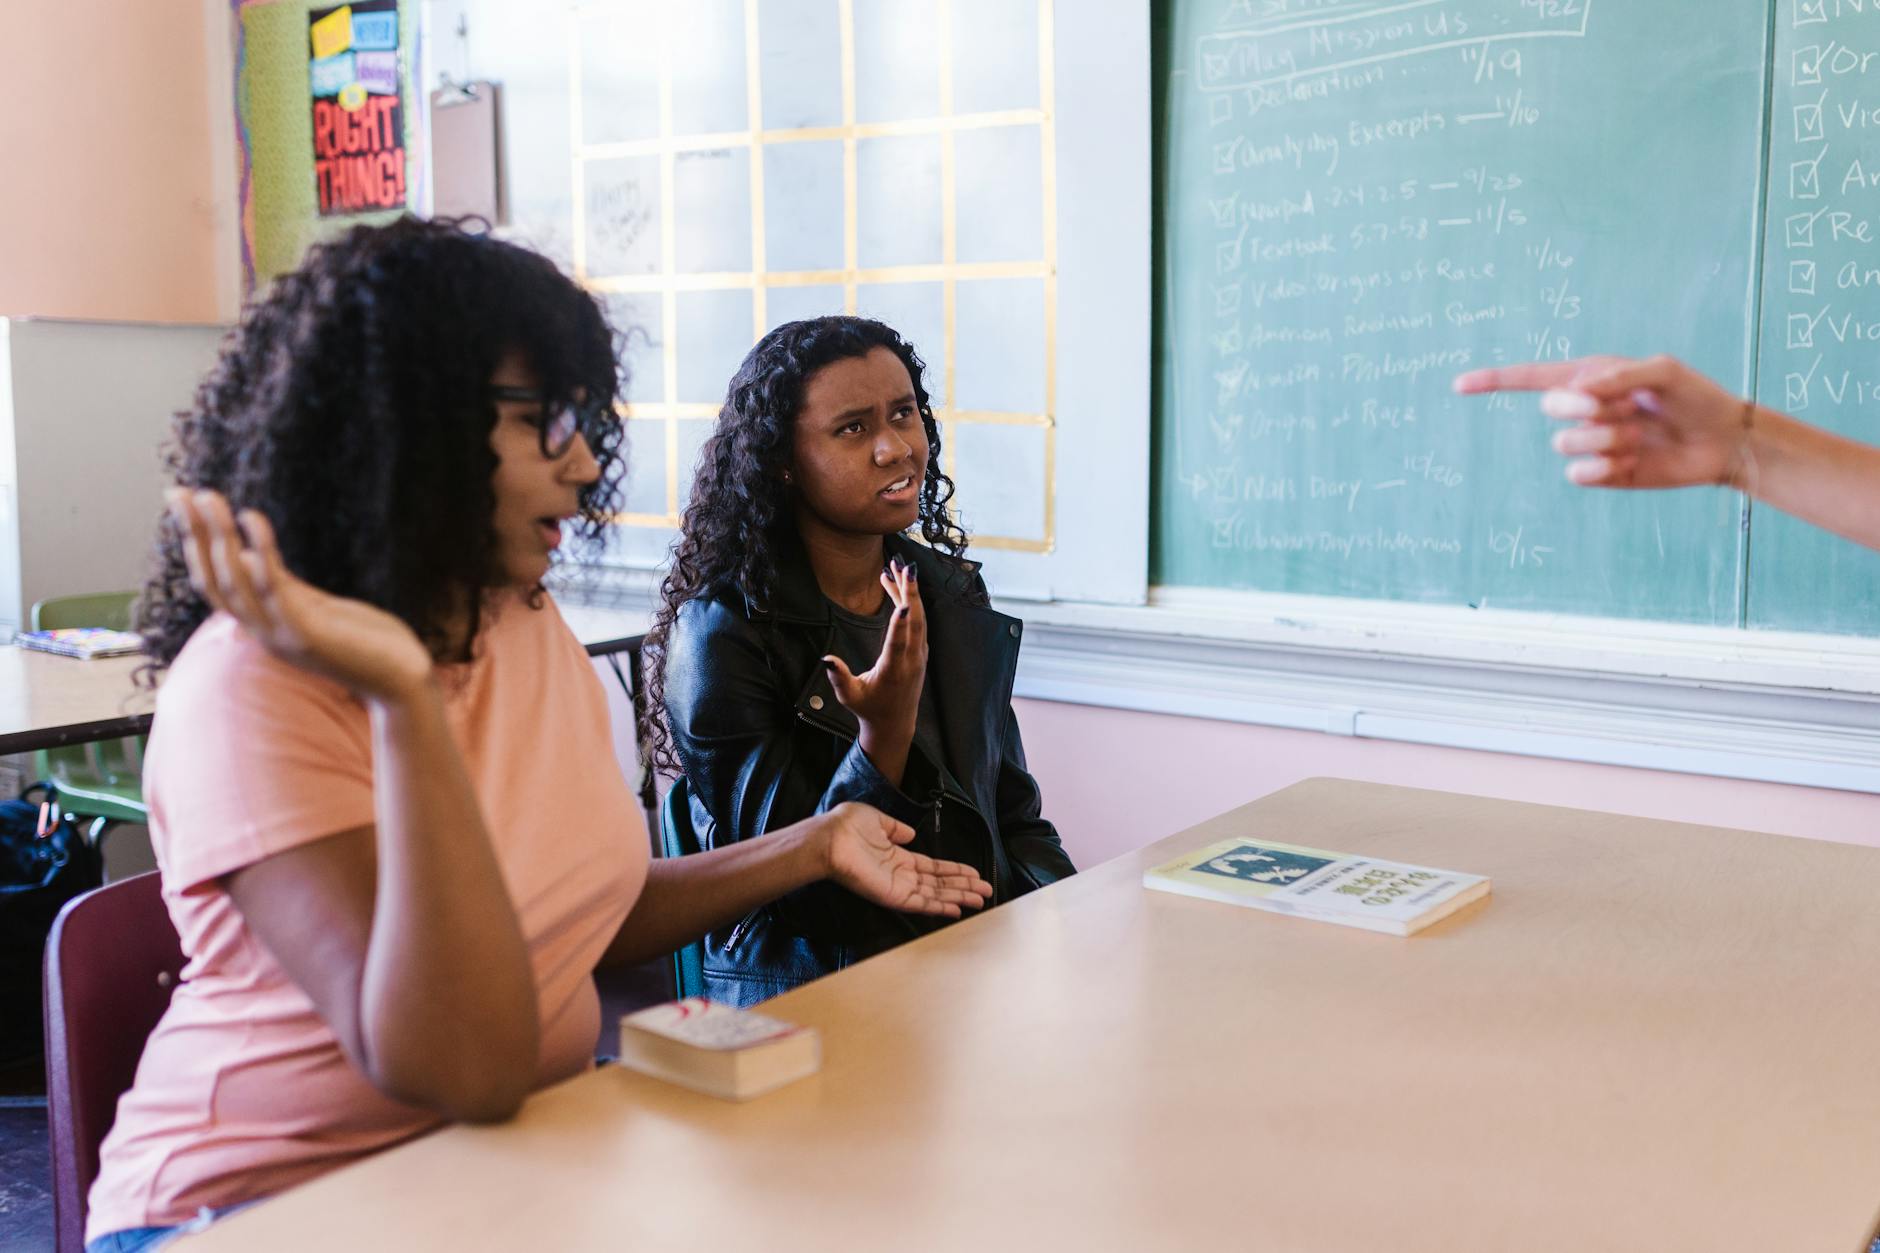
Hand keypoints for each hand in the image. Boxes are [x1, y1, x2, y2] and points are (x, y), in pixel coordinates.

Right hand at [168, 488, 434, 702]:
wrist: (403, 683)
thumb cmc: (367, 644)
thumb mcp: (316, 608)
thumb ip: (283, 587)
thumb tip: (246, 556)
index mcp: (264, 627)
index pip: (215, 585)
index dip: (196, 546)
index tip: (184, 505)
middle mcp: (264, 633)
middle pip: (214, 581)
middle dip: (195, 536)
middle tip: (179, 492)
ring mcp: (281, 635)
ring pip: (235, 582)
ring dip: (217, 537)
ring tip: (207, 496)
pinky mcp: (306, 634)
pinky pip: (274, 587)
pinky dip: (261, 551)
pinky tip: (252, 518)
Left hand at [819, 802, 992, 917]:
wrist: (829, 838)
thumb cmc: (847, 827)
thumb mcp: (877, 820)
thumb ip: (896, 828)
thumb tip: (911, 832)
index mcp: (898, 857)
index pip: (933, 867)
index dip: (954, 871)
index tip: (974, 873)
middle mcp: (901, 875)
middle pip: (940, 883)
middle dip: (964, 886)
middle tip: (986, 890)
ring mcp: (898, 887)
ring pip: (936, 894)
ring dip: (959, 897)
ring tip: (981, 900)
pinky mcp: (893, 896)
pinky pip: (921, 903)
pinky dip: (940, 907)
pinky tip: (958, 909)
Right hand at [822, 558, 925, 743]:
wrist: (894, 723)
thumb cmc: (869, 709)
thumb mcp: (849, 696)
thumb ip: (839, 677)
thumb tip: (826, 659)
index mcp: (894, 672)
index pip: (898, 645)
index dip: (900, 625)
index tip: (902, 604)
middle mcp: (911, 661)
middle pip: (915, 622)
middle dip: (910, 592)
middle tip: (903, 566)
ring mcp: (919, 655)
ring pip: (919, 618)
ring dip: (909, 591)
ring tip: (896, 567)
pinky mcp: (920, 651)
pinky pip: (917, 622)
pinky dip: (909, 603)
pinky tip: (897, 587)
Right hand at [1454, 355, 1749, 488]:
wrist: (1722, 441)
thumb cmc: (1695, 398)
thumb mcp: (1661, 372)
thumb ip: (1617, 376)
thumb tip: (1577, 390)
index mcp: (1590, 378)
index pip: (1532, 378)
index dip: (1494, 381)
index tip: (1459, 385)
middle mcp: (1583, 410)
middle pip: (1551, 408)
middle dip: (1585, 407)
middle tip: (1628, 406)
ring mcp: (1590, 443)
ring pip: (1567, 444)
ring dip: (1608, 438)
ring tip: (1641, 435)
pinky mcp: (1601, 474)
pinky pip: (1580, 474)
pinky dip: (1608, 467)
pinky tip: (1635, 461)